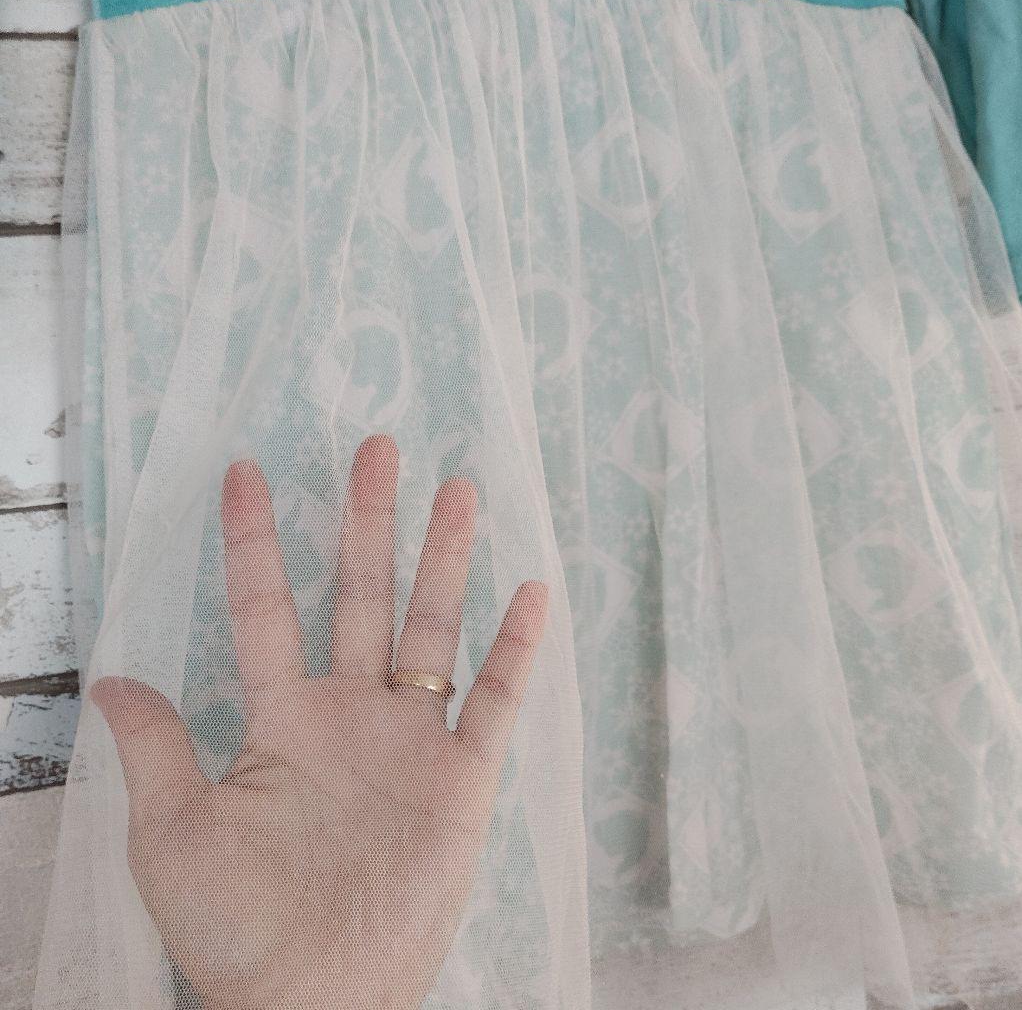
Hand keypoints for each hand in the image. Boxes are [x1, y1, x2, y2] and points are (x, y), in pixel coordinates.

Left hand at [89, 434, 548, 1009]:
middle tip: (376, 447)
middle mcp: (351, 712)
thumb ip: (154, 747)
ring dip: (444, 561)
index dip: (253, 539)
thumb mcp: (171, 833)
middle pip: (361, 594)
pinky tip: (531, 592)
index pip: (265, 606)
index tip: (244, 472)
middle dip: (368, 520)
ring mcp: (410, 739)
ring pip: (431, 629)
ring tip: (458, 490)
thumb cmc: (235, 927)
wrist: (313, 1001)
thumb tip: (109, 676)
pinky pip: (496, 702)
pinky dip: (516, 650)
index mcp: (283, 717)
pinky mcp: (462, 778)